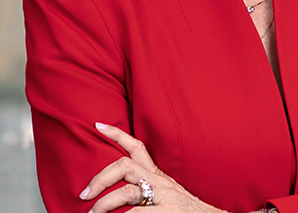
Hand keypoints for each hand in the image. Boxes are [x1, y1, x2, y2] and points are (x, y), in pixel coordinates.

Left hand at [79, 123, 225, 212]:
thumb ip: (145, 186)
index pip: (136, 146)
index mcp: (157, 174)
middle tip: (84, 194)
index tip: (98, 125)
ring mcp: (164, 196)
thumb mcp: (165, 192)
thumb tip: (116, 190)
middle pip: (125, 166)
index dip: (116, 134)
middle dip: (100, 178)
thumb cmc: (183, 209)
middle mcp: (159, 181)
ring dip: (104, 205)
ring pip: (127, 192)